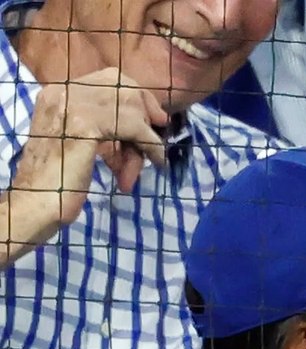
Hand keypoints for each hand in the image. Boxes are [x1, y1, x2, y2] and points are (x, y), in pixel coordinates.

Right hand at [9, 68, 167, 241]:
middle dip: (146, 112)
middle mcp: (62, 92)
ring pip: (132, 107)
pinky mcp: (86, 124)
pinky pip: (135, 128)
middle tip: (155, 139)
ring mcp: (72, 105)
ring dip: (146, 138)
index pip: (109, 79)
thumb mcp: (81, 140)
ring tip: (148, 163)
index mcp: (57, 93)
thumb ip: (104, 123)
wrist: (37, 202)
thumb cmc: (60, 180)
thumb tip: (151, 120)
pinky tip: (157, 161)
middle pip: (123, 86)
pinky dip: (151, 145)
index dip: (137, 97)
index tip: (154, 119)